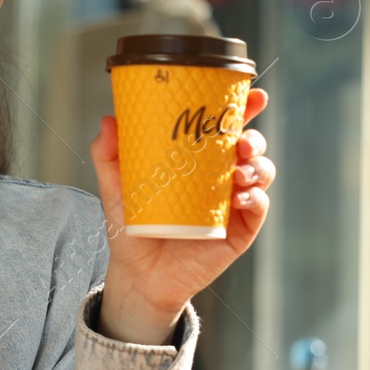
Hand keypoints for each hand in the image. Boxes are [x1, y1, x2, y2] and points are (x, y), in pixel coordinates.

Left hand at [89, 87, 275, 343]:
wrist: (138, 274)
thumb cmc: (132, 227)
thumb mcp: (116, 188)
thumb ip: (109, 155)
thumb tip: (108, 120)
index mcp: (199, 160)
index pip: (226, 128)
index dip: (245, 108)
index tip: (254, 95)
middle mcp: (221, 178)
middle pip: (251, 147)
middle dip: (254, 137)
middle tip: (241, 141)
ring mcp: (233, 204)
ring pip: (261, 173)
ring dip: (257, 166)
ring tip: (238, 171)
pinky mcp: (239, 231)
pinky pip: (259, 208)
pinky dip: (256, 198)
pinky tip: (241, 197)